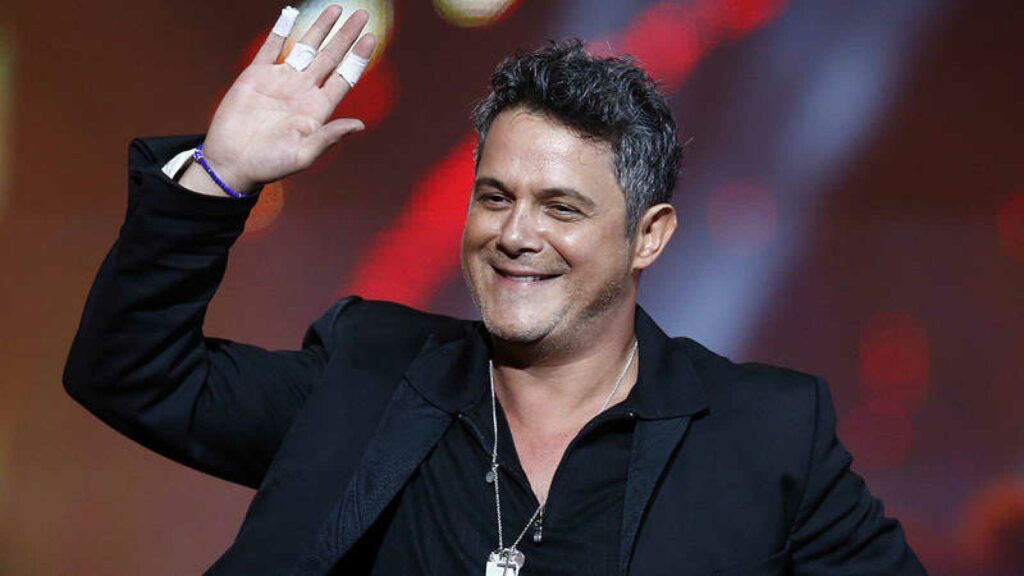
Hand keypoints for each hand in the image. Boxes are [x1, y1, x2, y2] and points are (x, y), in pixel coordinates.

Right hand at [181, 6, 374, 195]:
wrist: (232, 162)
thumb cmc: (270, 164)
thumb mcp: (304, 154)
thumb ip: (330, 137)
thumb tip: (360, 125)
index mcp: (318, 108)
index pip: (344, 77)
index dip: (357, 58)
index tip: (371, 38)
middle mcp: (303, 91)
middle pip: (330, 56)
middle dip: (345, 35)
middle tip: (362, 14)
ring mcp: (280, 80)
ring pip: (305, 47)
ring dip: (319, 28)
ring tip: (336, 9)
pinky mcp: (255, 75)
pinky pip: (271, 47)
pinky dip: (280, 31)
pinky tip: (291, 14)